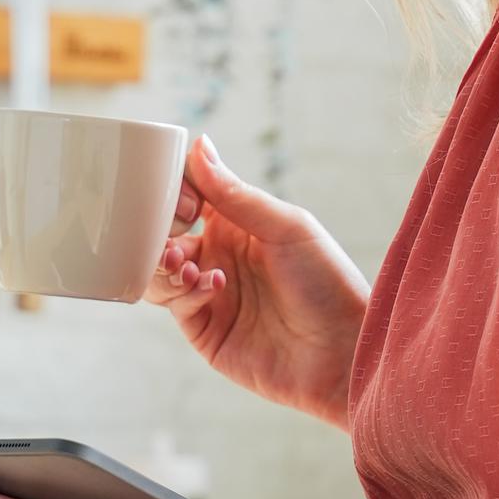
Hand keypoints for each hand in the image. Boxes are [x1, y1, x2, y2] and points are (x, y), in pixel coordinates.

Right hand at [143, 133, 368, 427]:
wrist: (342, 353)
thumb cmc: (327, 282)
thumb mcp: (285, 227)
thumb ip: (236, 193)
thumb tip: (199, 145)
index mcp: (237, 224)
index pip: (188, 196)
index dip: (173, 192)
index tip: (174, 195)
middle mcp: (218, 255)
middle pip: (163, 234)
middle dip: (156, 230)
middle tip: (168, 233)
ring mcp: (209, 293)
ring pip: (159, 270)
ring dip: (163, 262)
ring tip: (183, 264)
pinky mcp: (204, 329)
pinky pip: (174, 303)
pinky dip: (183, 290)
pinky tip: (212, 285)